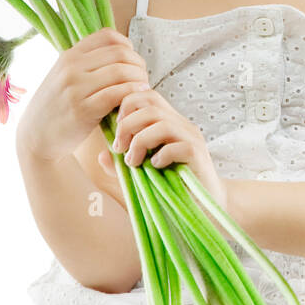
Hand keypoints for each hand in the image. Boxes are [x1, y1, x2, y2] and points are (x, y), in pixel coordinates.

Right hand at [16, 28, 149, 161]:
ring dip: (139, 80)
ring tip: (142, 89)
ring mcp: (75, 88)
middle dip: (138, 64)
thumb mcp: (64, 76)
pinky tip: (137, 98)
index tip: (133, 61)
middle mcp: (71, 67)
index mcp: (69, 55)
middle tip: (143, 77)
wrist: (35, 137)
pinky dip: (132, 93)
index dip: (128, 46)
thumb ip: (86, 63)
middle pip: (120, 53)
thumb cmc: (57, 106)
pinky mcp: (82, 110)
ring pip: (121, 72)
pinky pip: (116, 94)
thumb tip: (122, 51)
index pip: (108, 36)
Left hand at [100, 87, 228, 213]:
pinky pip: (174, 146)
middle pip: (150, 105)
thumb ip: (122, 164)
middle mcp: (181, 125)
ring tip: (133, 162)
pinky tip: (155, 168)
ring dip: (139, 142)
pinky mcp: (197, 154)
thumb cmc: (172, 187)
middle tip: (119, 148)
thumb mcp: (141, 173)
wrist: (203, 208)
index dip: (126, 106)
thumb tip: (101, 156)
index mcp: (169, 123)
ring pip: (160, 123)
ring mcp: (191, 138)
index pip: (147, 96)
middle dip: (127, 125)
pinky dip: (158, 157)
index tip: (116, 130)